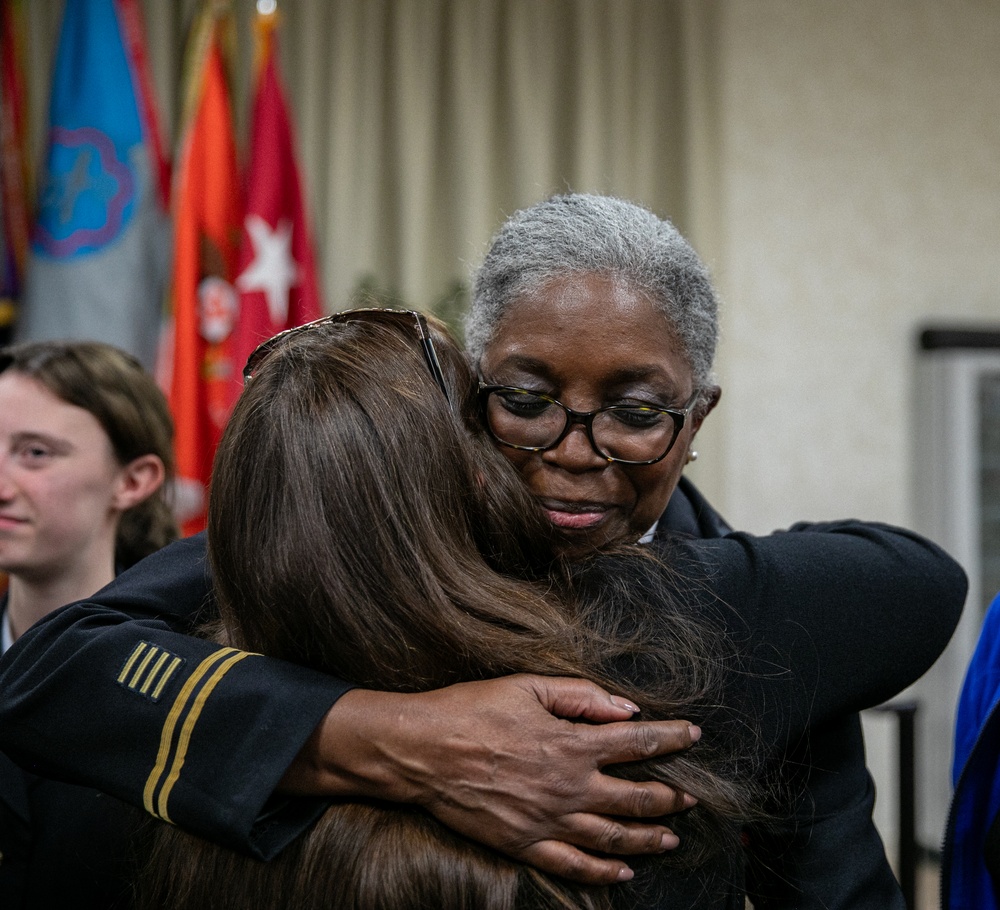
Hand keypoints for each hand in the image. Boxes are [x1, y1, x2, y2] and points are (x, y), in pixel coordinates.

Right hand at [281, 674, 700, 883]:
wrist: (422, 750)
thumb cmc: (472, 709)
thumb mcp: (528, 686)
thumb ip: (582, 697)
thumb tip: (627, 709)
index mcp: (572, 743)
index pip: (638, 742)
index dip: (671, 738)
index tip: (694, 735)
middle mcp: (570, 787)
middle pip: (637, 797)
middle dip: (670, 797)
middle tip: (691, 798)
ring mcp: (550, 820)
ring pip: (614, 837)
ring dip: (648, 838)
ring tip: (670, 838)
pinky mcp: (525, 844)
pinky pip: (574, 865)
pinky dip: (603, 872)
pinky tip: (622, 872)